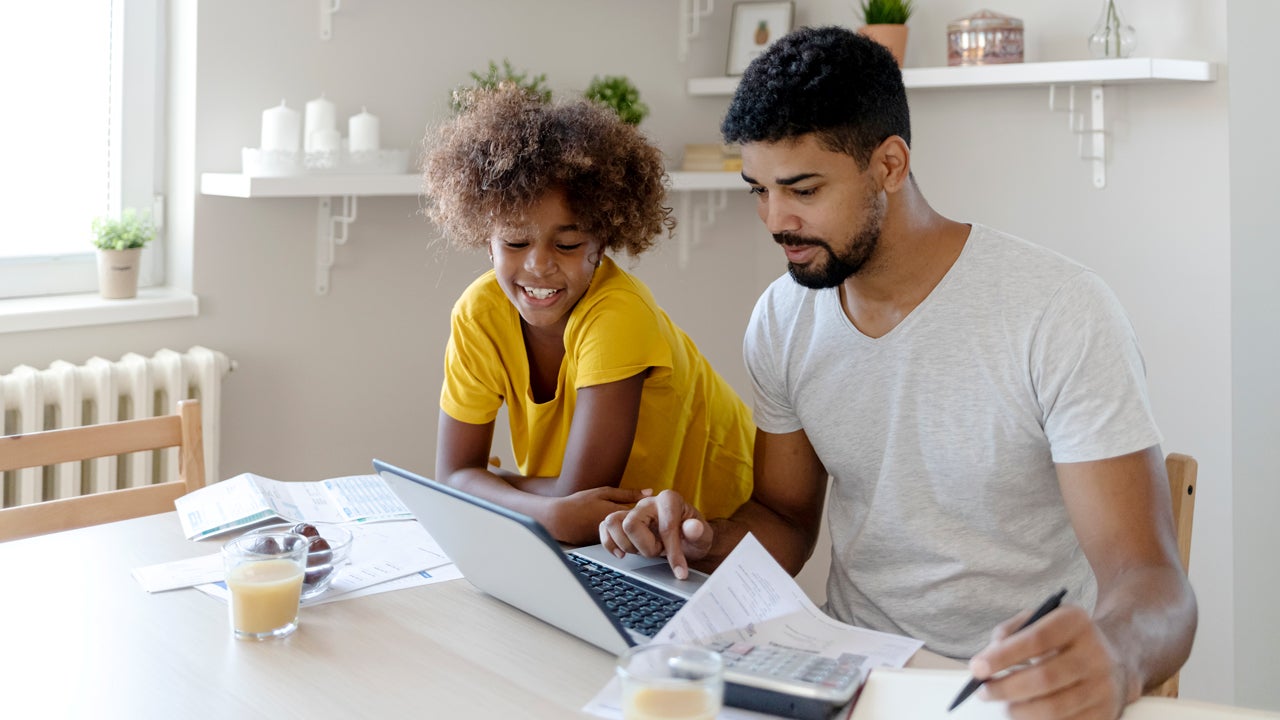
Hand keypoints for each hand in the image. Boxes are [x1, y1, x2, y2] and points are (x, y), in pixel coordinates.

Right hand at [545, 486, 649, 544]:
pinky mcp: (606, 547)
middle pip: (639, 532)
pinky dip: (626, 541)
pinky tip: (629, 538)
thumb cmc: (580, 502)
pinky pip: (621, 544)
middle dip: (648, 530)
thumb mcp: (605, 492)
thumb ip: (628, 494)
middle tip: (658, 527)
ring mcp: (611, 540)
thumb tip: (650, 492)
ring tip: (645, 534)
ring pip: (631, 540)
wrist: (559, 519)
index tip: (662, 514)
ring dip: (637, 537)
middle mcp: (616, 530)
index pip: (643, 518)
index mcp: (618, 514)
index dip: (654, 517)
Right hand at [598, 489, 711, 579]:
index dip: (673, 552)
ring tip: (643, 550)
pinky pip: (604, 526)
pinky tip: (622, 554)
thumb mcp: (703, 537)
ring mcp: (633, 510)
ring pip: (612, 522)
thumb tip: (692, 527)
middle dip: (645, 546)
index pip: (665, 527)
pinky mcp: (622, 520)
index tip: (680, 572)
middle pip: (630, 523)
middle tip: (658, 551)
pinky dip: (609, 542)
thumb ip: (699, 532)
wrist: (686, 537)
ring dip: (626, 544)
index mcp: (670, 500)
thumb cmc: (693, 535)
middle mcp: (648, 501)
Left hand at [970, 604, 1136, 719]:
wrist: (1112, 659)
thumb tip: (986, 659)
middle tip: (983, 691)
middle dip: (1005, 688)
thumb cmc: (1062, 640)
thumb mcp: (1039, 621)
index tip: (976, 668)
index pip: (1036, 639)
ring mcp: (1104, 686)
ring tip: (1004, 706)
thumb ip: (1009, 632)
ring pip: (1053, 708)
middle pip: (1044, 678)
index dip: (1004, 656)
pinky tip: (1025, 714)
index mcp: (1076, 622)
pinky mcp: (1106, 713)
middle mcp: (1096, 653)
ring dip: (1019, 711)